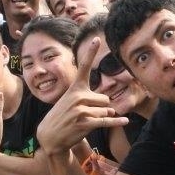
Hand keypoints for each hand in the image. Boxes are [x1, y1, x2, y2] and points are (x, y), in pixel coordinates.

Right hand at [37, 38, 127, 155]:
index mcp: (74, 88)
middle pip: (105, 99)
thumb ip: (89, 99)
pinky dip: (116, 122)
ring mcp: (81, 110)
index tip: (96, 38)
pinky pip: (106, 121)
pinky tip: (125, 121)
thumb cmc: (62, 117)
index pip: (84, 66)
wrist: (49, 136)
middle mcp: (77, 97)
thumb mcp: (70, 102)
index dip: (90, 52)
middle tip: (88, 114)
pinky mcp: (85, 123)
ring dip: (102, 117)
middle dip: (102, 107)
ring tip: (86, 121)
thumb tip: (111, 107)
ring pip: (106, 111)